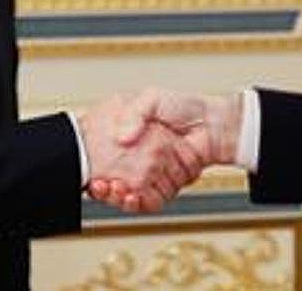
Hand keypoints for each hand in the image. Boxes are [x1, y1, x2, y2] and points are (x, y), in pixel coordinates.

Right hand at [87, 88, 242, 210]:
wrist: (213, 123)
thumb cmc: (185, 107)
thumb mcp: (151, 99)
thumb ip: (134, 114)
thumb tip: (120, 138)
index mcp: (130, 138)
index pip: (104, 159)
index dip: (93, 167)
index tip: (88, 170)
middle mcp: (139, 159)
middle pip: (112, 182)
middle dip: (102, 188)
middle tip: (98, 183)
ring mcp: (153, 173)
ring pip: (128, 194)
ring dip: (117, 197)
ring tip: (112, 189)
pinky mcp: (167, 185)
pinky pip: (150, 201)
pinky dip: (139, 203)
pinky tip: (131, 196)